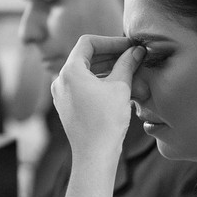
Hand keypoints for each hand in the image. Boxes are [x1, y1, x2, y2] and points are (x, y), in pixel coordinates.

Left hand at [51, 35, 143, 155]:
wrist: (94, 155)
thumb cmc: (106, 121)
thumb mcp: (121, 87)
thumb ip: (127, 63)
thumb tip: (136, 50)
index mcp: (70, 71)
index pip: (88, 43)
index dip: (111, 41)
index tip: (128, 46)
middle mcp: (60, 80)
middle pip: (85, 57)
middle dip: (110, 54)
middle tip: (131, 55)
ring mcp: (61, 94)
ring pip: (84, 72)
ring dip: (106, 67)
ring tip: (128, 69)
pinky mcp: (66, 106)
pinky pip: (82, 86)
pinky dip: (98, 81)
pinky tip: (117, 85)